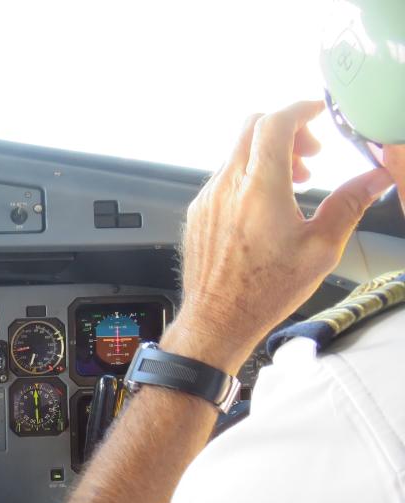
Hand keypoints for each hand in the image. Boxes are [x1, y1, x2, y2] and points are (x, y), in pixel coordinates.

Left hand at [168, 100, 393, 373]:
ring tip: (294, 184)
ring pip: (235, 154)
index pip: (275, 123)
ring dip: (267, 155)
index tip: (318, 113)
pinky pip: (222, 179)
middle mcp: (226, 187)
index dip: (300, 110)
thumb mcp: (320, 249)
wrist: (217, 321)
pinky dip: (247, 176)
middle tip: (310, 155)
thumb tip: (376, 178)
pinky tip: (265, 206)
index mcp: (259, 189)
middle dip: (286, 130)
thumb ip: (348, 205)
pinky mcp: (197, 215)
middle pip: (251, 129)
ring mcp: (206, 200)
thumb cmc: (264, 292)